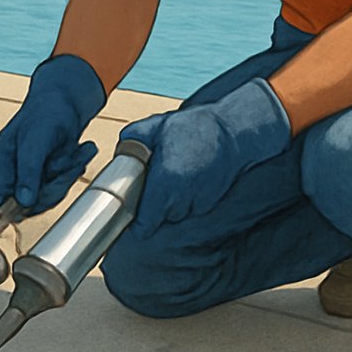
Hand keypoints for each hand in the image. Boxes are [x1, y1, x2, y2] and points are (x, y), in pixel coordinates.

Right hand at [0, 54, 105, 214]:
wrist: (67, 100)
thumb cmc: (45, 112)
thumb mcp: (35, 140)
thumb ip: (28, 169)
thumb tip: (23, 201)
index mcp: (2, 160)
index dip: (12, 209)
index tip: (31, 206)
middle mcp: (15, 171)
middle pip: (31, 202)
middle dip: (54, 184)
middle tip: (66, 162)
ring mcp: (34, 175)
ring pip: (51, 194)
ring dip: (68, 173)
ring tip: (75, 150)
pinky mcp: (51, 175)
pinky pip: (64, 185)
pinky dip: (75, 168)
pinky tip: (80, 151)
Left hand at [120, 78, 291, 238]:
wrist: (233, 134)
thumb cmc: (194, 128)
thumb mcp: (157, 127)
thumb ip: (132, 139)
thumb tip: (119, 153)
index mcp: (165, 183)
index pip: (144, 225)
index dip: (134, 221)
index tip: (130, 210)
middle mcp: (182, 199)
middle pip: (157, 219)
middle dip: (151, 205)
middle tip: (150, 181)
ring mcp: (197, 204)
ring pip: (173, 214)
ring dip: (168, 202)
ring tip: (171, 176)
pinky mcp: (208, 204)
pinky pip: (188, 208)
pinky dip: (184, 199)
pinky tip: (186, 178)